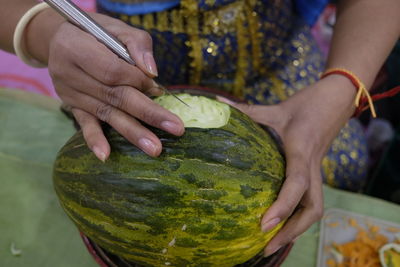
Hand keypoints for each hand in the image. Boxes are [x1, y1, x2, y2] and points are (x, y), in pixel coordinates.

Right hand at [26, 11, 183, 159]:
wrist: (60, 40)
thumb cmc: (96, 32)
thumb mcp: (117, 28)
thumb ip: (137, 45)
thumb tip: (152, 73)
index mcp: (77, 48)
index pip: (113, 71)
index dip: (137, 80)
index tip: (156, 86)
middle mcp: (70, 73)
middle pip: (115, 96)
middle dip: (148, 113)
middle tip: (176, 129)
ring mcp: (70, 93)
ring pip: (106, 113)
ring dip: (132, 132)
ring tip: (155, 149)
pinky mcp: (73, 107)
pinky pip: (85, 124)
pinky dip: (95, 140)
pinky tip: (106, 156)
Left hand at [217, 74, 356, 255]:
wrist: (337, 101)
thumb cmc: (307, 104)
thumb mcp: (276, 109)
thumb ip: (247, 110)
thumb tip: (218, 104)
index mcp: (301, 151)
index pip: (296, 184)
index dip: (282, 206)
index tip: (263, 225)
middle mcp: (311, 167)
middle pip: (312, 209)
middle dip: (292, 231)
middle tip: (266, 246)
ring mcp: (315, 172)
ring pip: (314, 209)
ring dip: (296, 229)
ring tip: (272, 244)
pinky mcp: (314, 173)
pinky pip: (310, 202)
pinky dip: (297, 217)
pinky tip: (281, 225)